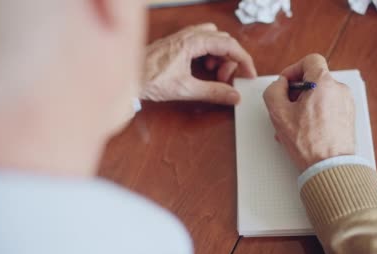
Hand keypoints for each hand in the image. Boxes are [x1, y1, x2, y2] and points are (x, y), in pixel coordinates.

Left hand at [140, 23, 256, 104]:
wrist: (127, 77)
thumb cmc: (148, 79)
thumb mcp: (184, 89)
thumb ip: (212, 92)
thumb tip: (233, 95)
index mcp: (192, 42)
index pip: (229, 45)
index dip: (243, 60)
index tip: (249, 74)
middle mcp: (189, 35)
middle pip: (223, 41)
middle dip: (231, 60)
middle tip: (227, 80)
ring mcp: (183, 37)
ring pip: (214, 39)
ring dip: (220, 57)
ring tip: (216, 75)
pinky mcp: (178, 43)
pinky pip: (202, 42)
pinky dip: (209, 54)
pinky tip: (204, 69)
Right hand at [263, 54, 354, 171]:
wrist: (330, 167)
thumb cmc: (308, 144)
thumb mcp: (278, 113)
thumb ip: (274, 90)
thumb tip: (279, 85)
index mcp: (324, 83)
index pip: (310, 60)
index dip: (294, 69)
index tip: (286, 84)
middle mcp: (339, 90)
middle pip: (314, 79)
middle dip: (297, 92)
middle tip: (287, 108)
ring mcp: (346, 104)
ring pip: (320, 95)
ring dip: (304, 106)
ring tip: (294, 125)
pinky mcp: (348, 117)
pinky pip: (329, 108)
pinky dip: (316, 114)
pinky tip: (305, 132)